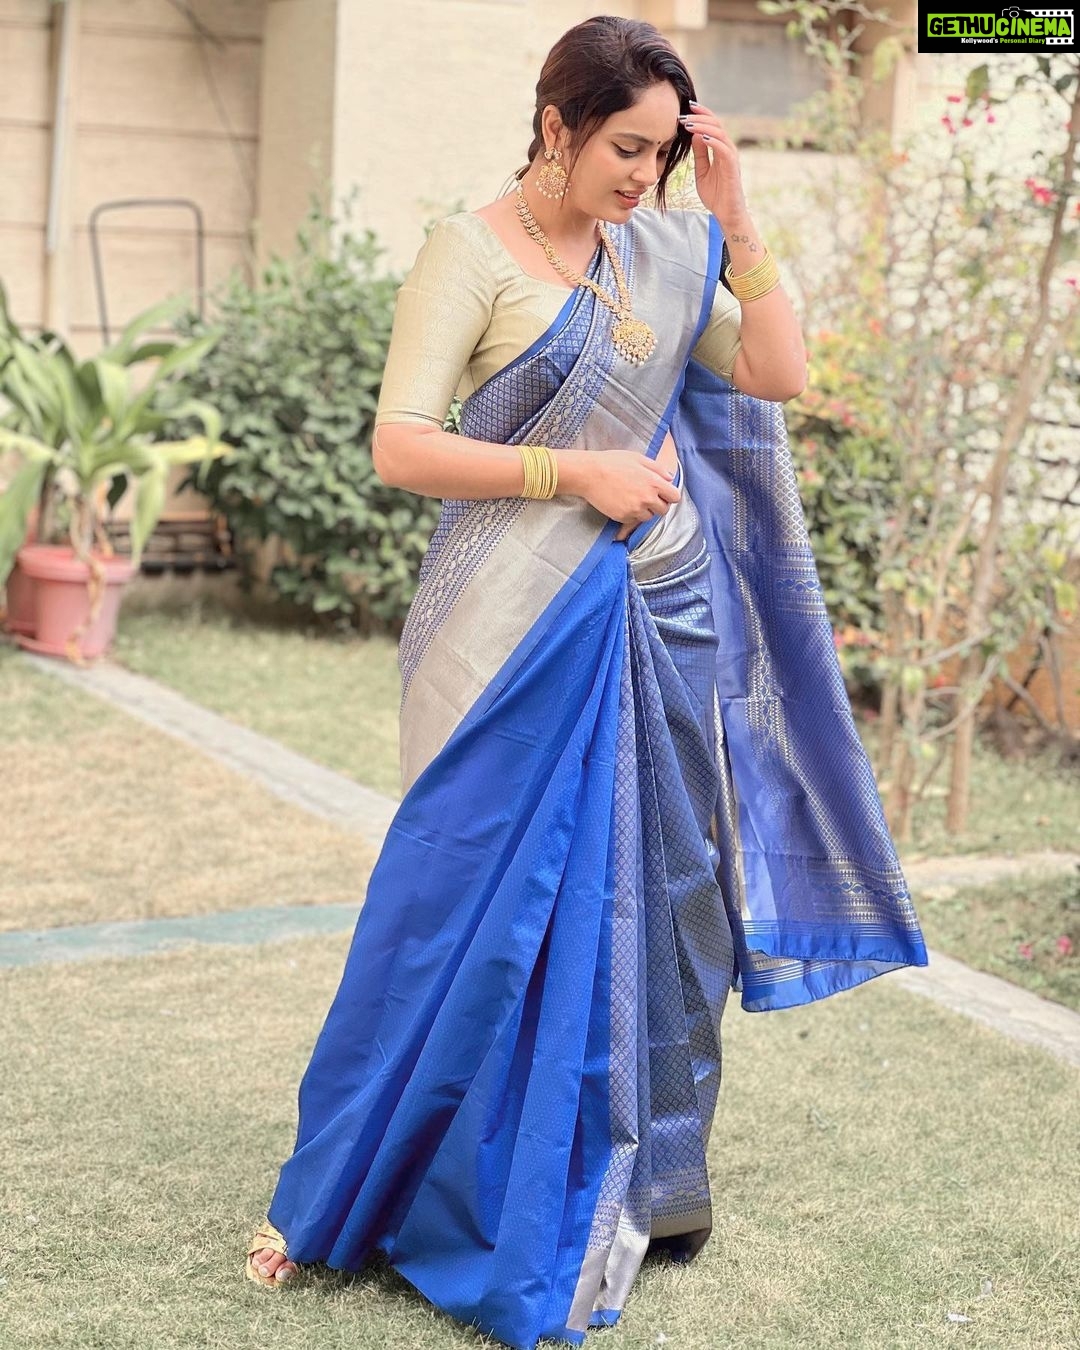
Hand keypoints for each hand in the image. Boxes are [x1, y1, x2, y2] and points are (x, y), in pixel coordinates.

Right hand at [572, 450, 680, 541]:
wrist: (589, 474)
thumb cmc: (613, 462)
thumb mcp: (638, 458)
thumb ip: (657, 468)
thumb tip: (669, 478)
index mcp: (654, 482)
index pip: (675, 497)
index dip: (669, 495)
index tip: (662, 493)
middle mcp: (647, 498)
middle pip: (663, 510)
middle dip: (658, 504)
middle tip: (646, 497)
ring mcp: (635, 509)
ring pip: (648, 517)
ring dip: (644, 510)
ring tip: (632, 499)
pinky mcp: (623, 517)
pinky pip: (633, 520)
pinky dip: (631, 514)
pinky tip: (622, 502)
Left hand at [679, 101, 747, 226]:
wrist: (726, 214)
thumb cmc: (716, 195)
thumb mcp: (702, 171)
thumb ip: (700, 154)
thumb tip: (694, 135)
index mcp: (720, 149)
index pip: (712, 125)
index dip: (700, 115)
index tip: (686, 109)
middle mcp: (727, 149)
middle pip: (716, 124)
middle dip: (699, 117)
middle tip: (683, 114)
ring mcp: (731, 157)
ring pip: (719, 133)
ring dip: (702, 126)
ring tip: (687, 124)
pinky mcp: (732, 166)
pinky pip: (723, 149)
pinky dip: (712, 141)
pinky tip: (700, 136)